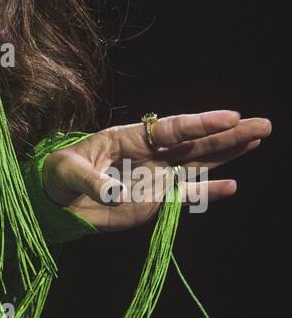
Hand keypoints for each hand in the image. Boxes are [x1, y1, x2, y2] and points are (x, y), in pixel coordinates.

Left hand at [41, 110, 271, 232]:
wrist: (56, 200)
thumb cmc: (60, 174)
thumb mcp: (68, 171)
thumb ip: (92, 181)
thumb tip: (114, 194)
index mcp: (131, 137)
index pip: (173, 128)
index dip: (202, 123)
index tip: (231, 117)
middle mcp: (151, 154)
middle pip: (196, 142)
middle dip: (229, 134)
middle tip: (263, 125)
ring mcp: (157, 177)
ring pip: (200, 163)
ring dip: (229, 154)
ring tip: (258, 139)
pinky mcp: (156, 200)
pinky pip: (186, 195)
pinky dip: (208, 191)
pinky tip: (231, 186)